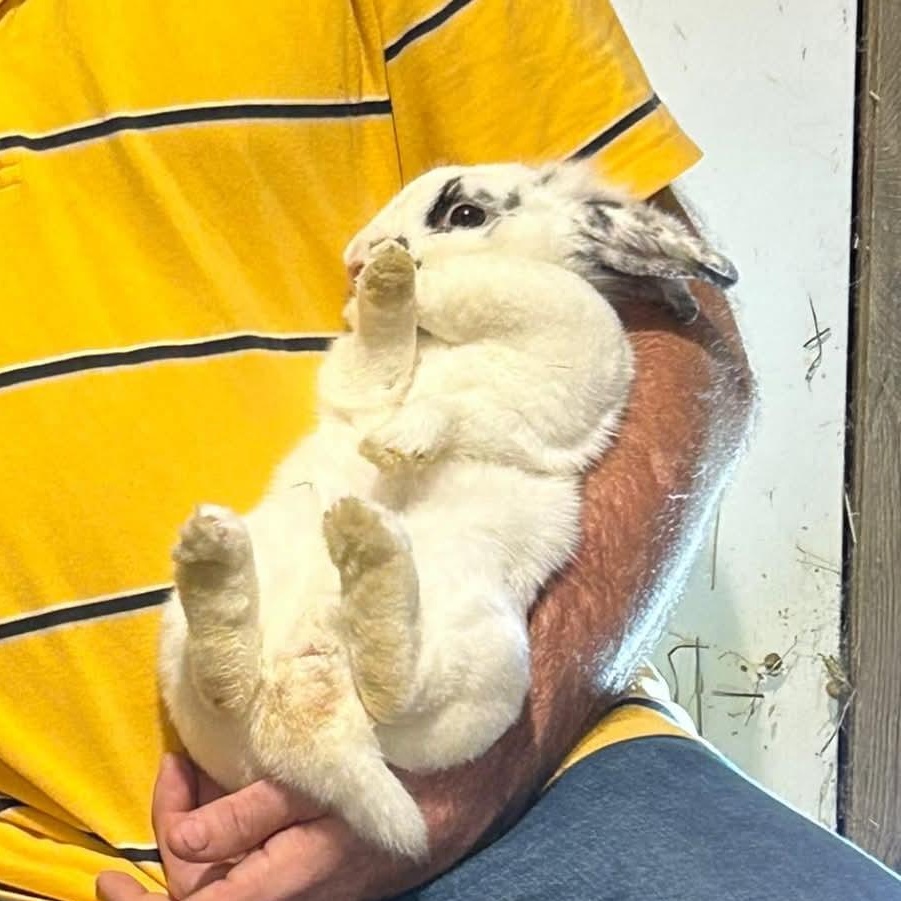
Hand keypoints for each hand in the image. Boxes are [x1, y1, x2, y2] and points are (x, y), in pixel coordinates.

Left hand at [96, 753, 474, 900]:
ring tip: (207, 764)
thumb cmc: (402, 775)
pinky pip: (260, 856)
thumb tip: (182, 842)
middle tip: (183, 762)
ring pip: (234, 869)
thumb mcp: (326, 782)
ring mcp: (307, 885)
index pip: (198, 897)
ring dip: (208, 818)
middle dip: (180, 822)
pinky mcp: (320, 867)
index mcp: (290, 881)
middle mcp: (294, 896)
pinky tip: (244, 777)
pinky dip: (240, 818)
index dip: (167, 835)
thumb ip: (253, 815)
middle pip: (208, 884)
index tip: (172, 767)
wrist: (472, 787)